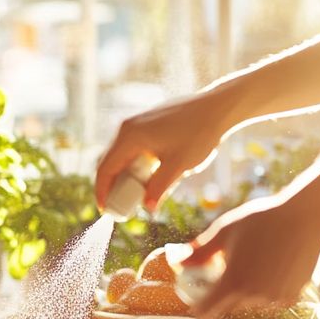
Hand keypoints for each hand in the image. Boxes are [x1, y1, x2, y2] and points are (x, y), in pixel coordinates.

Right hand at [95, 91, 230, 212]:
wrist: (217, 108)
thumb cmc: (200, 134)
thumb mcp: (178, 166)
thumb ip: (159, 188)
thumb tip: (147, 208)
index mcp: (130, 136)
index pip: (105, 168)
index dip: (102, 192)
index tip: (105, 211)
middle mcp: (127, 127)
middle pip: (109, 162)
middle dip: (112, 186)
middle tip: (121, 207)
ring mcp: (135, 123)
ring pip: (120, 155)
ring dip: (123, 176)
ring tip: (135, 194)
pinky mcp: (145, 123)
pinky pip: (130, 148)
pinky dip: (132, 165)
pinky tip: (146, 177)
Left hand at [185, 193, 319, 318]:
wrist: (308, 217)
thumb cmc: (264, 220)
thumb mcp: (225, 230)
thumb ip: (199, 251)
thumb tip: (177, 260)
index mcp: (234, 282)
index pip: (207, 311)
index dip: (198, 307)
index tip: (195, 300)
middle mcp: (255, 296)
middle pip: (229, 306)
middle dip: (225, 292)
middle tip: (229, 268)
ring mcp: (276, 298)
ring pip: (252, 303)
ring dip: (248, 291)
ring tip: (254, 261)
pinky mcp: (293, 296)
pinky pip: (271, 300)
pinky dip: (267, 289)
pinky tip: (271, 267)